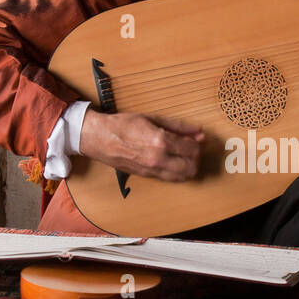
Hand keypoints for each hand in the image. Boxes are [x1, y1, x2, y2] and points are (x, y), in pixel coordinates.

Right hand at [79, 108, 204, 180]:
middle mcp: (158, 159)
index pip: (192, 148)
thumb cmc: (123, 125)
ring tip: (184, 156)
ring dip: (189, 167)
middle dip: (196, 157)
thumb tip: (198, 131)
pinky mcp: (148, 176)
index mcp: (160, 141)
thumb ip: (178, 126)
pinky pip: (171, 179)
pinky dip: (178, 172)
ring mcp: (153, 170)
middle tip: (192, 148)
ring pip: (183, 177)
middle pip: (192, 166)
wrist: (100, 139)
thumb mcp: (152, 118)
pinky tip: (174, 162)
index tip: (195, 138)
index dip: (197, 143)